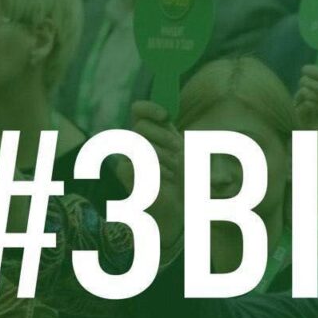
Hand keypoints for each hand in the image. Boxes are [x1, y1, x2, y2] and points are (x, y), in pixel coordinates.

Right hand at [126, 100, 185, 250]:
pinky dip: (152, 171)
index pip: (140, 110)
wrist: (179, 208)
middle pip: (140, 126)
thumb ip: (186, 144)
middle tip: (178, 151)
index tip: (166, 116)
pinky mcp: (124, 171)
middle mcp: (140, 141)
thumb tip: (182, 143)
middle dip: (163, 137)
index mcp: (155, 132)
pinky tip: (163, 181)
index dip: (149, 109)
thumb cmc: (188, 181)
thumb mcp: (193, 159)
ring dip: (161, 157)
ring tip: (173, 171)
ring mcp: (130, 156)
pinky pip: (130, 163)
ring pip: (136, 144)